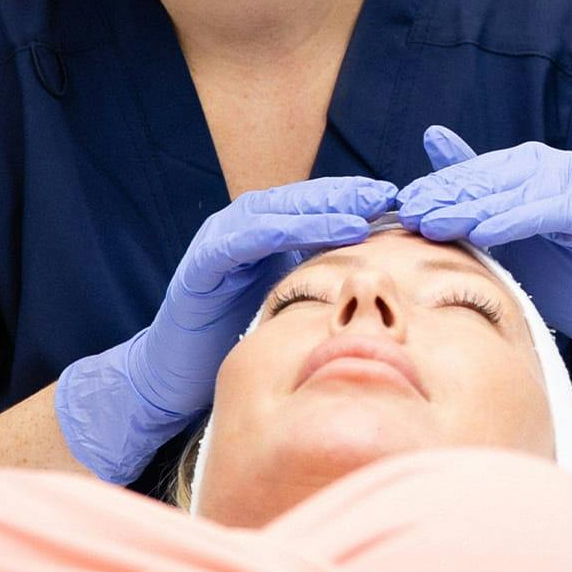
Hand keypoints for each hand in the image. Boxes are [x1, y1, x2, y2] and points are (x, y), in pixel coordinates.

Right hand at [56, 175, 396, 480]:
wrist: (178, 376)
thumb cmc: (236, 338)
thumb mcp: (288, 300)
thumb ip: (318, 277)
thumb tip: (376, 269)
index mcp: (265, 233)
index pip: (314, 205)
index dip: (352, 198)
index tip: (392, 199)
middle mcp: (242, 229)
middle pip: (298, 200)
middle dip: (342, 195)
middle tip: (384, 195)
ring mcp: (219, 243)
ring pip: (272, 212)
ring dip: (315, 211)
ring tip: (357, 217)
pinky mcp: (201, 265)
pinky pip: (239, 241)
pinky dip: (272, 232)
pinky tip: (303, 233)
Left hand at [395, 126, 571, 406]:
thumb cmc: (559, 276)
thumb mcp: (503, 236)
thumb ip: (472, 191)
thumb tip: (432, 134)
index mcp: (528, 166)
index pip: (474, 172)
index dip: (439, 187)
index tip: (404, 205)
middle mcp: (554, 166)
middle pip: (492, 178)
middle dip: (449, 197)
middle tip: (414, 215)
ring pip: (516, 193)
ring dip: (475, 209)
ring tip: (439, 225)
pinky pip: (552, 212)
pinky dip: (518, 221)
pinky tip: (486, 234)